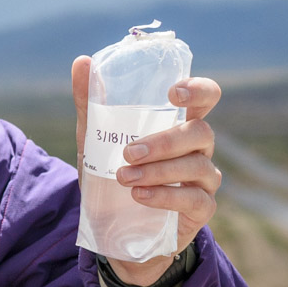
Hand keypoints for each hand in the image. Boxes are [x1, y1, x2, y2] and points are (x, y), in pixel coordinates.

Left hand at [73, 56, 221, 285]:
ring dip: (158, 171)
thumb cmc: (111, 171)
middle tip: (128, 152)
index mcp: (177, 123)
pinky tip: (139, 196)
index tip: (173, 93)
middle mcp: (198, 148)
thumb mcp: (95, 138)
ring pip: (197, 166)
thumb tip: (81, 61)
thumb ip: (90, 102)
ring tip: (122, 177)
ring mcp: (204, 178)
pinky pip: (195, 199)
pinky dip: (165, 196)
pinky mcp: (202, 209)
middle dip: (164, 141)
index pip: (206, 97)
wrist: (113, 224)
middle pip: (200, 132)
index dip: (199, 90)